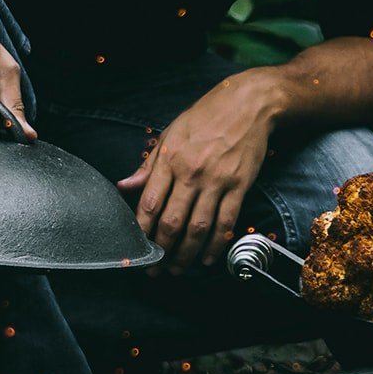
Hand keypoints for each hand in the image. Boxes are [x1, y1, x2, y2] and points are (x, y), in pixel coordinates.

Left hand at [117, 71, 282, 273]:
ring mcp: (217, 181)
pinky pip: (225, 223)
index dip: (141, 231)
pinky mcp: (239, 186)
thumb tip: (124, 185)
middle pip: (172, 222)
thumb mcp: (170, 133)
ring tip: (177, 269)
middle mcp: (191, 173)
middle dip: (161, 251)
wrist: (248, 104)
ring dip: (186, 254)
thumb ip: (148, 164)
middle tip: (155, 268)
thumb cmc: (206, 116)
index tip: (137, 247)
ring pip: (198, 228)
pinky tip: (207, 258)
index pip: (149, 203)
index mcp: (170, 158)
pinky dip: (215, 245)